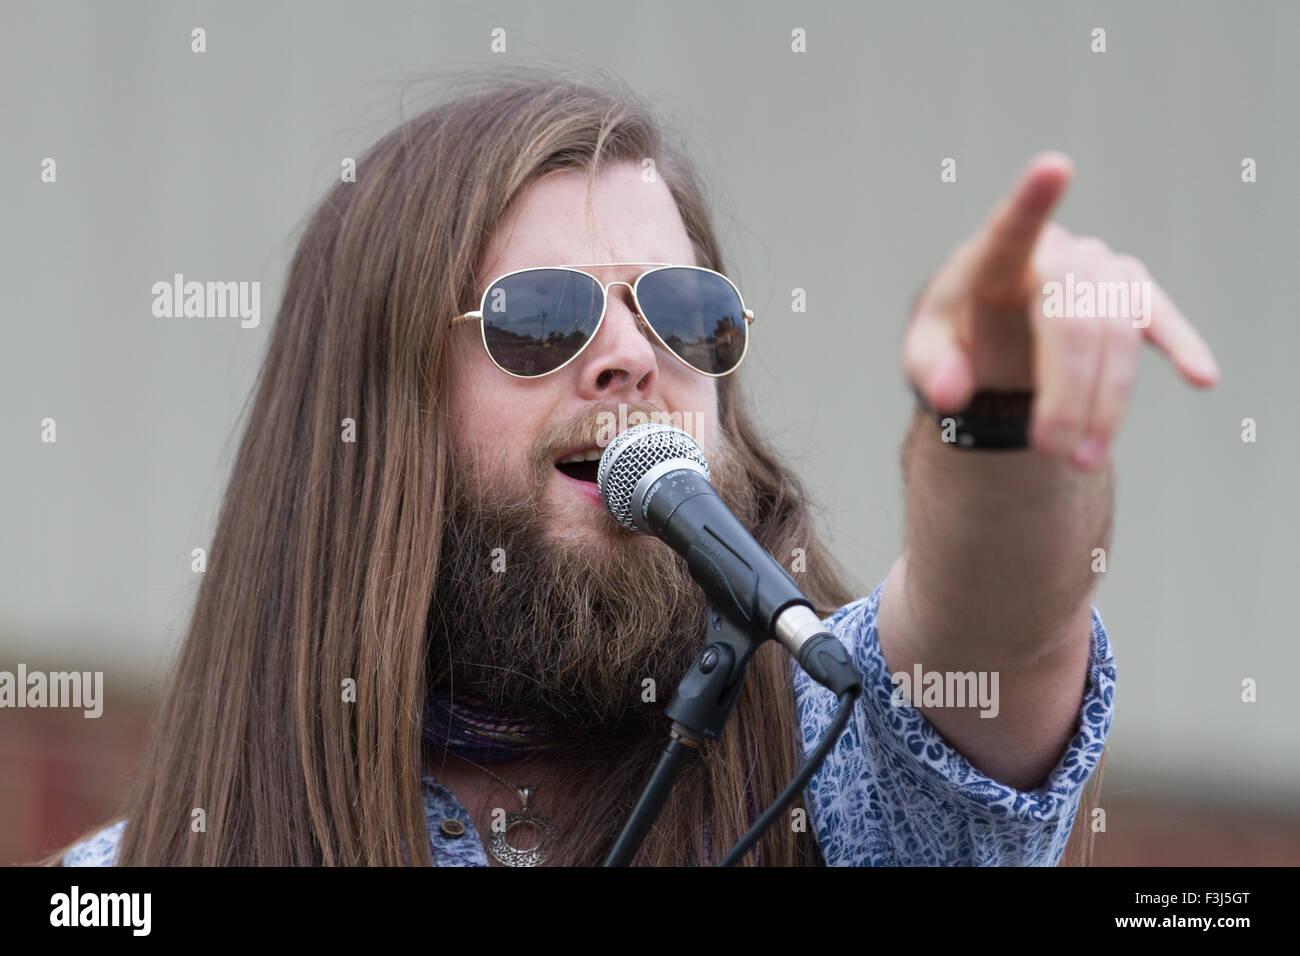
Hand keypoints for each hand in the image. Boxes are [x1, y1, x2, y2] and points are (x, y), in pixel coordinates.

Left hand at [902, 151, 1219, 469]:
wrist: (986, 334)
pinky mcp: (1128, 294)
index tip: (1053, 166)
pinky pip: (1156, 316)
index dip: (1031, 202)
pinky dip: (1179, 344)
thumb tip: (952, 393)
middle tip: (1048, 450)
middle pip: (1071, 316)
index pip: (1010, 230)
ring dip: (1105, 401)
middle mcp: (1051, 254)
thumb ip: (932, 373)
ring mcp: (1095, 269)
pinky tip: (1199, 376)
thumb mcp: (925, 359)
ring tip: (1084, 459)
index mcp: (991, 260)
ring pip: (1115, 330)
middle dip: (1065, 389)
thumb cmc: (953, 340)